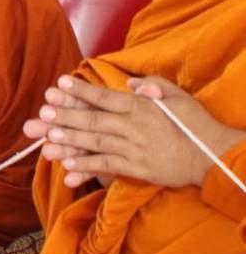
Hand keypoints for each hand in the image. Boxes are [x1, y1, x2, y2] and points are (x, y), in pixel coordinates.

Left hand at [25, 74, 244, 188]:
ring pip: (96, 142)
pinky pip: (107, 166)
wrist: (211, 156)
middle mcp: (135, 127)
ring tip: (48, 137)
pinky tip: (67, 165)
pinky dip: (87, 165)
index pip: (106, 97)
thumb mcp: (177, 97)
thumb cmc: (194, 123)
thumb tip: (131, 84)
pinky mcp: (136, 168)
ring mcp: (134, 149)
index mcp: (142, 107)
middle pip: (95, 119)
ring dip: (71, 140)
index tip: (59, 84)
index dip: (81, 91)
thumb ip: (153, 86)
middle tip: (43, 112)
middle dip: (67, 115)